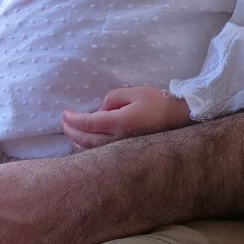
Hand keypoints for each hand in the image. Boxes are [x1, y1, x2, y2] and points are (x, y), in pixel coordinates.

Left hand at [60, 88, 190, 148]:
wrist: (180, 118)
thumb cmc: (158, 102)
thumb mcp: (135, 92)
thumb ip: (113, 98)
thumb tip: (100, 109)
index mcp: (119, 122)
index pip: (88, 122)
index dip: (73, 119)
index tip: (64, 113)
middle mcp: (117, 138)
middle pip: (86, 138)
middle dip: (71, 130)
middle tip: (62, 122)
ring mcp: (122, 148)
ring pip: (92, 148)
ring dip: (77, 140)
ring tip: (69, 133)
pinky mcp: (126, 151)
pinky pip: (101, 152)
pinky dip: (87, 147)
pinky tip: (84, 144)